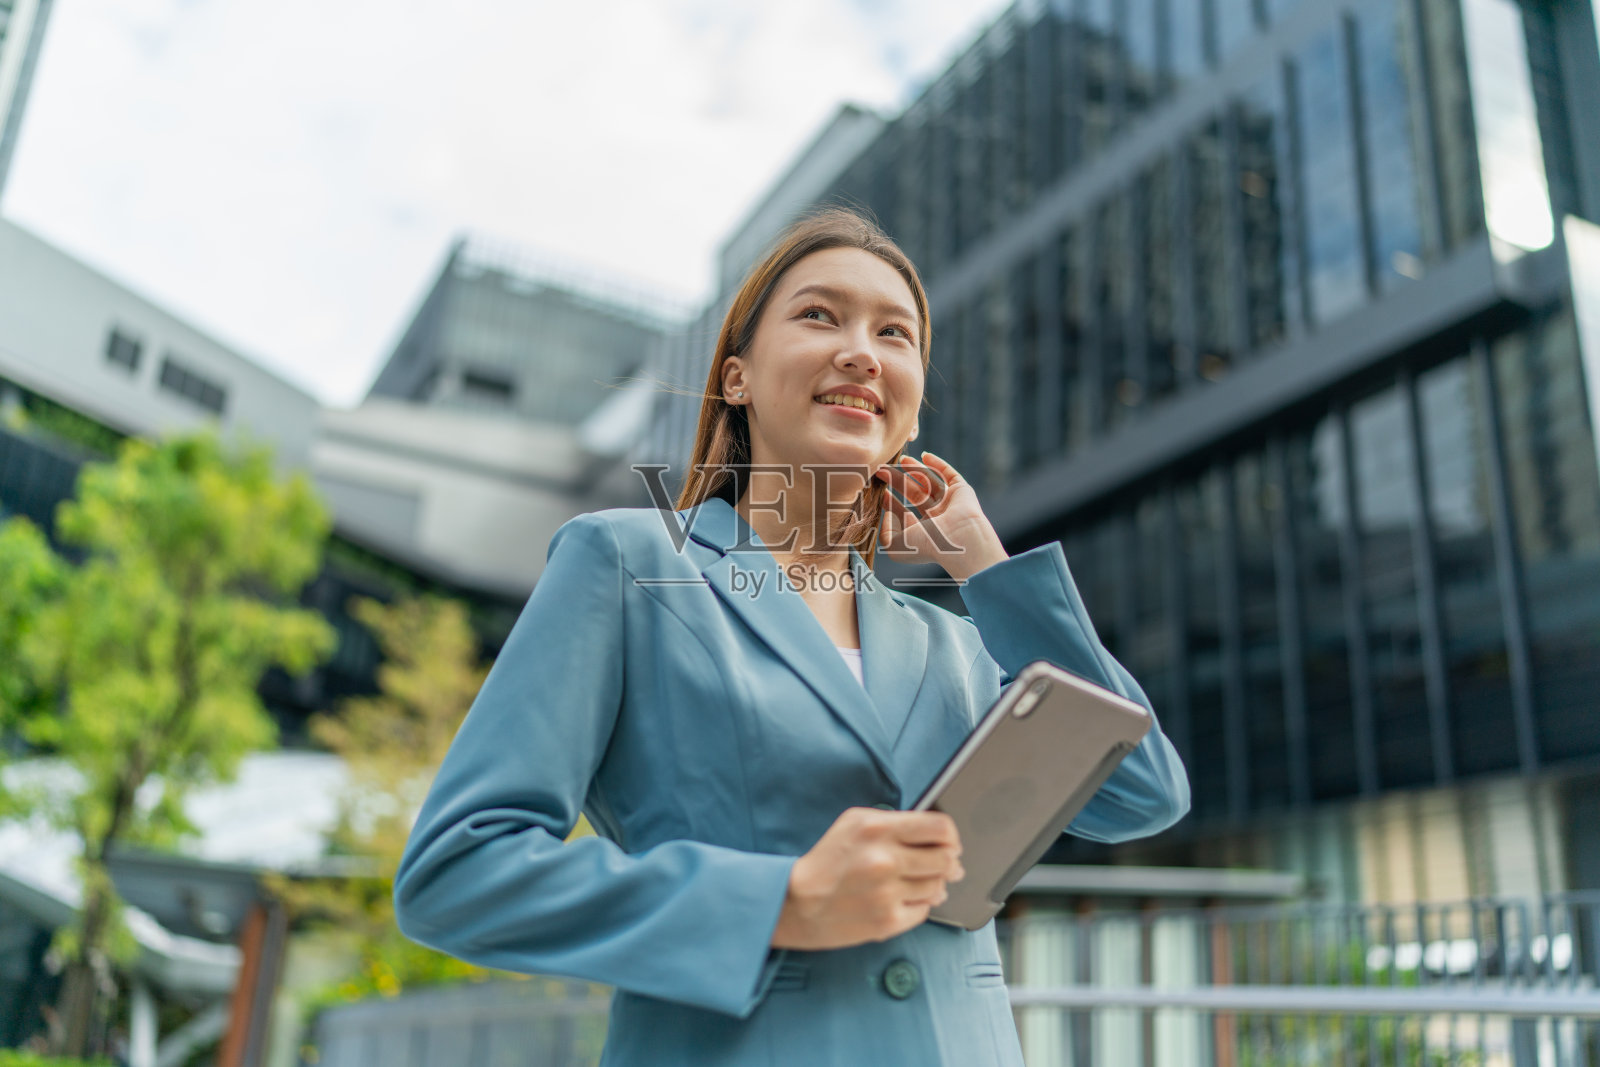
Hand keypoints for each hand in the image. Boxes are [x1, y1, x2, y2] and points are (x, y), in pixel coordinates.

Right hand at [771, 807, 963, 950]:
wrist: (796, 902)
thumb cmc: (828, 860)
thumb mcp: (855, 823)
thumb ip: (895, 822)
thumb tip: (938, 835)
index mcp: (878, 829)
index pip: (940, 828)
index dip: (951, 836)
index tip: (949, 842)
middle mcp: (885, 860)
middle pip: (946, 860)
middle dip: (948, 862)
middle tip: (944, 865)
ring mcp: (888, 894)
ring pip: (938, 887)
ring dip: (934, 884)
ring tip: (918, 882)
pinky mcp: (887, 922)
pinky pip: (925, 910)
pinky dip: (919, 904)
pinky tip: (904, 899)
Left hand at [873, 451, 1008, 580]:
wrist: (957, 540)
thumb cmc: (925, 546)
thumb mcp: (895, 546)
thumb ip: (885, 532)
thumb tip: (887, 515)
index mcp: (922, 532)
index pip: (904, 513)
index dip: (891, 502)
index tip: (879, 491)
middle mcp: (936, 518)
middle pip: (914, 494)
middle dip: (898, 481)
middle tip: (883, 470)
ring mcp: (949, 503)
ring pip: (930, 482)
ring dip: (916, 470)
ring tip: (901, 459)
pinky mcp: (961, 491)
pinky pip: (949, 474)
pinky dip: (938, 464)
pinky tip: (925, 455)